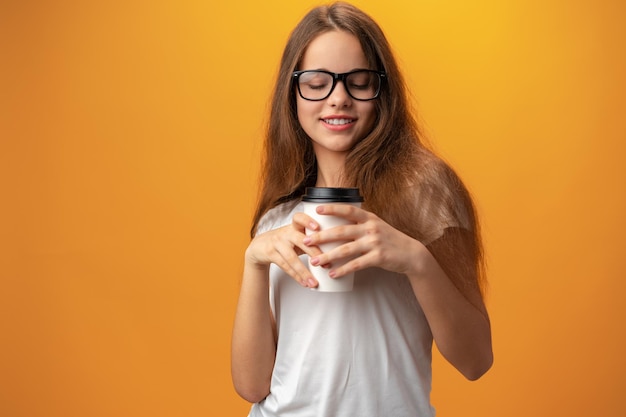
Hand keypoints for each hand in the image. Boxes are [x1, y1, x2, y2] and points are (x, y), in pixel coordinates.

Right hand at [245, 212, 323, 287]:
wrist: (260, 246)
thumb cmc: (285, 240)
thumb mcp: (296, 235)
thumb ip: (312, 238)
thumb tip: (337, 249)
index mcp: (294, 226)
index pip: (299, 218)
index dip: (308, 221)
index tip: (318, 227)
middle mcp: (285, 232)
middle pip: (300, 240)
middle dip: (314, 252)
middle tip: (326, 263)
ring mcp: (277, 243)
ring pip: (291, 258)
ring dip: (304, 272)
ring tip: (314, 282)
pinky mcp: (271, 254)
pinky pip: (285, 266)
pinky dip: (296, 276)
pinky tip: (304, 282)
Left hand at [303, 204, 421, 277]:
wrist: (411, 254)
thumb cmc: (389, 240)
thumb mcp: (377, 226)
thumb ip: (360, 224)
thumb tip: (337, 225)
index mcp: (369, 218)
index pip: (348, 209)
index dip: (332, 208)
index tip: (317, 209)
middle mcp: (371, 228)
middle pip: (341, 231)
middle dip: (321, 236)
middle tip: (306, 241)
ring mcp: (375, 242)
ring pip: (346, 249)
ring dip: (328, 256)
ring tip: (315, 262)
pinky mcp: (378, 257)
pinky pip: (356, 264)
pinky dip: (343, 270)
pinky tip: (332, 274)